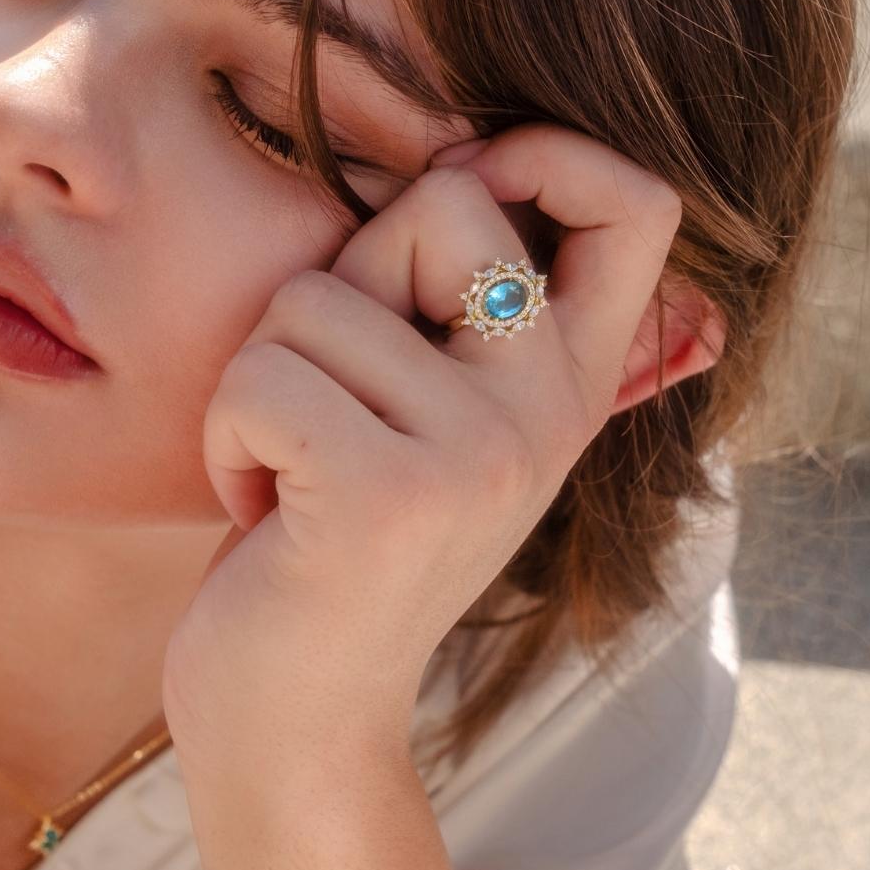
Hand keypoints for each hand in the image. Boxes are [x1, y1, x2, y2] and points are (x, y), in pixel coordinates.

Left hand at [159, 121, 685, 766]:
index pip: (639, 206)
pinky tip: (266, 512)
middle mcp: (547, 411)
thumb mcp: (432, 410)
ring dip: (265, 379)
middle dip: (346, 275)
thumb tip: (457, 150)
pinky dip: (230, 436)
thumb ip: (453, 298)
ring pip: (316, 296)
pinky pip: (262, 376)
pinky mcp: (385, 495)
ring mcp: (478, 452)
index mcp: (571, 382)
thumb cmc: (339, 533)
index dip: (553, 152)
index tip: (473, 179)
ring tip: (295, 473)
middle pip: (445, 199)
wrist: (300, 719)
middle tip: (335, 392)